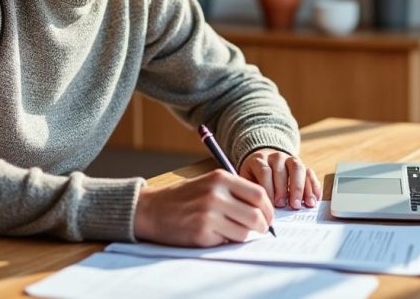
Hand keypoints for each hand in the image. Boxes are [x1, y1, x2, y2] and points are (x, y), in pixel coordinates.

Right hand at [133, 170, 272, 246]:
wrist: (151, 209)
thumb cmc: (183, 198)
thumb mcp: (209, 183)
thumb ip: (235, 191)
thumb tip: (264, 210)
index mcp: (220, 178)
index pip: (259, 194)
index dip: (269, 209)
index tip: (268, 217)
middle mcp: (216, 194)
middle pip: (256, 215)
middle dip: (263, 226)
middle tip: (260, 229)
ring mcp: (209, 214)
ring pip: (244, 232)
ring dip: (243, 235)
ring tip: (231, 230)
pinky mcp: (202, 233)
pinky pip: (227, 241)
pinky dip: (227, 240)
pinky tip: (215, 234)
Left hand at [239, 148, 322, 209]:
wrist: (263, 162)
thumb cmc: (254, 178)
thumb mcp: (248, 181)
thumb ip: (253, 192)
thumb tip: (260, 211)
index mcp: (259, 160)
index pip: (265, 172)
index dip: (269, 189)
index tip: (272, 205)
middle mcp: (276, 157)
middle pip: (283, 170)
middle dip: (286, 190)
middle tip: (289, 206)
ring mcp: (290, 159)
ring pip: (298, 168)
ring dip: (302, 188)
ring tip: (305, 204)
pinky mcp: (302, 165)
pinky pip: (310, 173)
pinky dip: (314, 186)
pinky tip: (315, 200)